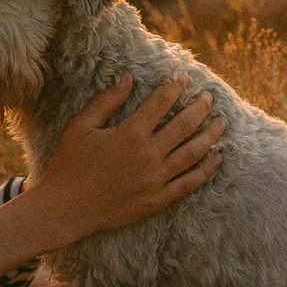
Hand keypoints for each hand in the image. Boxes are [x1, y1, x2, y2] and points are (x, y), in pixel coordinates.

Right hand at [0, 75, 222, 286]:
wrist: (65, 210)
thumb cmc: (69, 165)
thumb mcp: (81, 127)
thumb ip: (106, 101)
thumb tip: (127, 77)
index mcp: (129, 133)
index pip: (161, 102)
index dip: (174, 87)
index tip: (182, 78)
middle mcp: (148, 154)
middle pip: (184, 124)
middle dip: (200, 106)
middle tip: (208, 96)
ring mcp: (156, 179)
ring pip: (193, 152)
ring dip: (210, 134)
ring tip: (221, 121)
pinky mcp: (158, 200)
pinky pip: (190, 182)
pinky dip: (207, 169)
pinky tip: (217, 156)